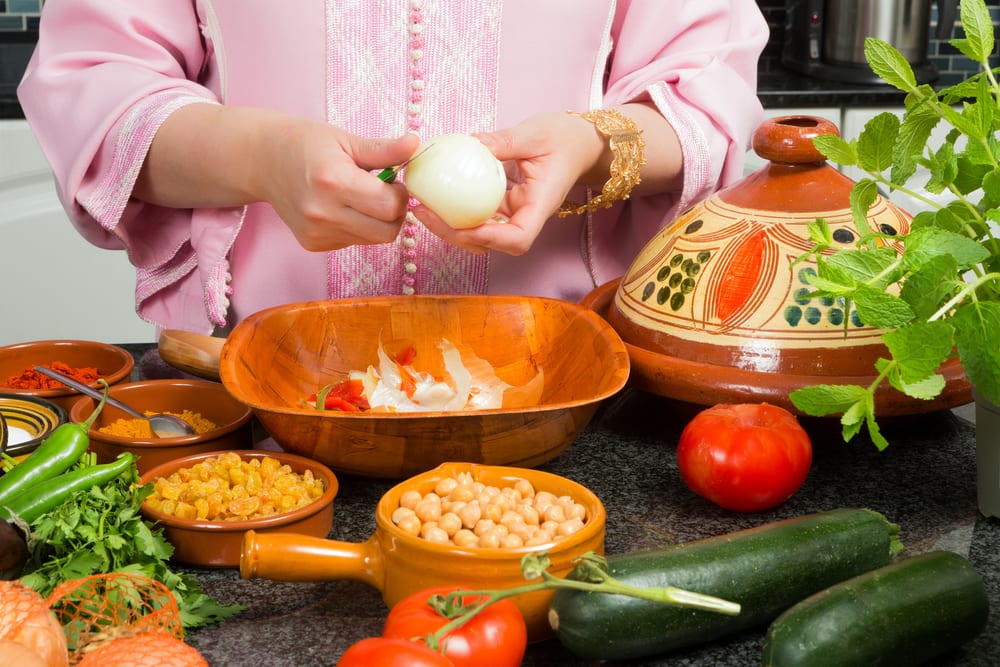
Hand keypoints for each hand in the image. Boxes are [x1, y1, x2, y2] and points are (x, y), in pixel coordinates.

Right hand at [257, 122, 420, 249]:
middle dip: (395, 213)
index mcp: (333, 181)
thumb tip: (415, 144)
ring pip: (373, 240)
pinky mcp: (313, 244)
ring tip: (362, 197)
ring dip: (378, 221)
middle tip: (385, 192)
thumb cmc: (305, 144)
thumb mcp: (345, 139)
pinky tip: (344, 208)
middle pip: (387, 231)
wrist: (262, 160)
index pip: (390, 206)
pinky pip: (354, 242)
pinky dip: (359, 228)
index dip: (401, 194)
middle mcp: (323, 213)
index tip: (394, 180)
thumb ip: (383, 149)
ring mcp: (316, 233)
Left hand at [413, 112, 602, 254]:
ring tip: (422, 207)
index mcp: (540, 206)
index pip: (517, 239)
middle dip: (456, 236)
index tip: (462, 226)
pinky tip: (434, 195)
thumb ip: (504, 141)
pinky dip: (456, 209)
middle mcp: (525, 217)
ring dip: (450, 226)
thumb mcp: (535, 133)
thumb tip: (471, 142)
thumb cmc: (564, 139)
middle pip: (490, 243)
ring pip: (480, 233)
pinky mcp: (502, 205)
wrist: (578, 144)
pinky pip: (477, 213)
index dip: (488, 238)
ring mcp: (512, 213)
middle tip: (423, 213)